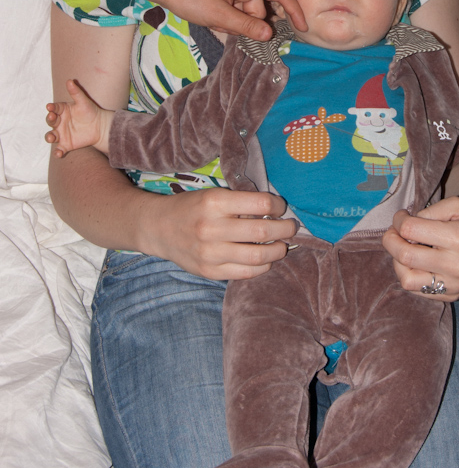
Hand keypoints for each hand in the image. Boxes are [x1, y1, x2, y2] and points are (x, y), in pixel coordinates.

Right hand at [46, 78, 112, 156]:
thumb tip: (69, 80)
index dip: (51, 108)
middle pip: (50, 121)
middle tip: (52, 118)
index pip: (54, 108)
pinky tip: (59, 154)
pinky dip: (57, 152)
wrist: (100, 126)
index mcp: (62, 111)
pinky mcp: (66, 144)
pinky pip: (59, 149)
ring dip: (49, 137)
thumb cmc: (90, 111)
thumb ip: (76, 92)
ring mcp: (61, 133)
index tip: (50, 107)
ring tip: (52, 137)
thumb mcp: (83, 102)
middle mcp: (59, 122)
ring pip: (51, 136)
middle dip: (50, 120)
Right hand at [137, 187, 298, 280]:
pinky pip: (246, 272)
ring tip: (281, 245)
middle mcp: (212, 228)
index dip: (278, 206)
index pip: (261, 204)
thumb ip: (241, 202)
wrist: (159, 228)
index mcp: (215, 202)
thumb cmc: (192, 208)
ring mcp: (210, 253)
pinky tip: (265, 258)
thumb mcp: (214, 195)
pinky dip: (262, 266)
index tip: (280, 207)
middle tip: (291, 227)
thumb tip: (277, 211)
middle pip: (263, 231)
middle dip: (285, 229)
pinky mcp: (209, 271)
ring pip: (258, 255)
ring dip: (278, 250)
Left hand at [159, 0, 306, 39]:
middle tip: (226, 25)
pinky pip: (236, 7)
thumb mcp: (218, 16)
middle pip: (261, 6)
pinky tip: (212, 17)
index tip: (302, 28)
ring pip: (247, 10)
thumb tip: (269, 34)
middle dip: (248, 22)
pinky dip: (228, 17)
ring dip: (235, 21)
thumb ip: (246, 26)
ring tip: (214, 20)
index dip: (294, 10)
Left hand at [382, 196, 458, 300]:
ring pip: (407, 280)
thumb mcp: (458, 205)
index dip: (399, 221)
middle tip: (393, 232)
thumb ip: (431, 211)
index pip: (411, 230)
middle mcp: (456, 265)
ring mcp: (454, 284)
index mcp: (458, 237)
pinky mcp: (452, 296)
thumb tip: (405, 225)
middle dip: (390, 240)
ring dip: (397, 262)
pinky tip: (416, 262)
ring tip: (404, 250)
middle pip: (405, 256)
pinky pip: (418, 291)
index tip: (401, 216)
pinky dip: (409, 275)